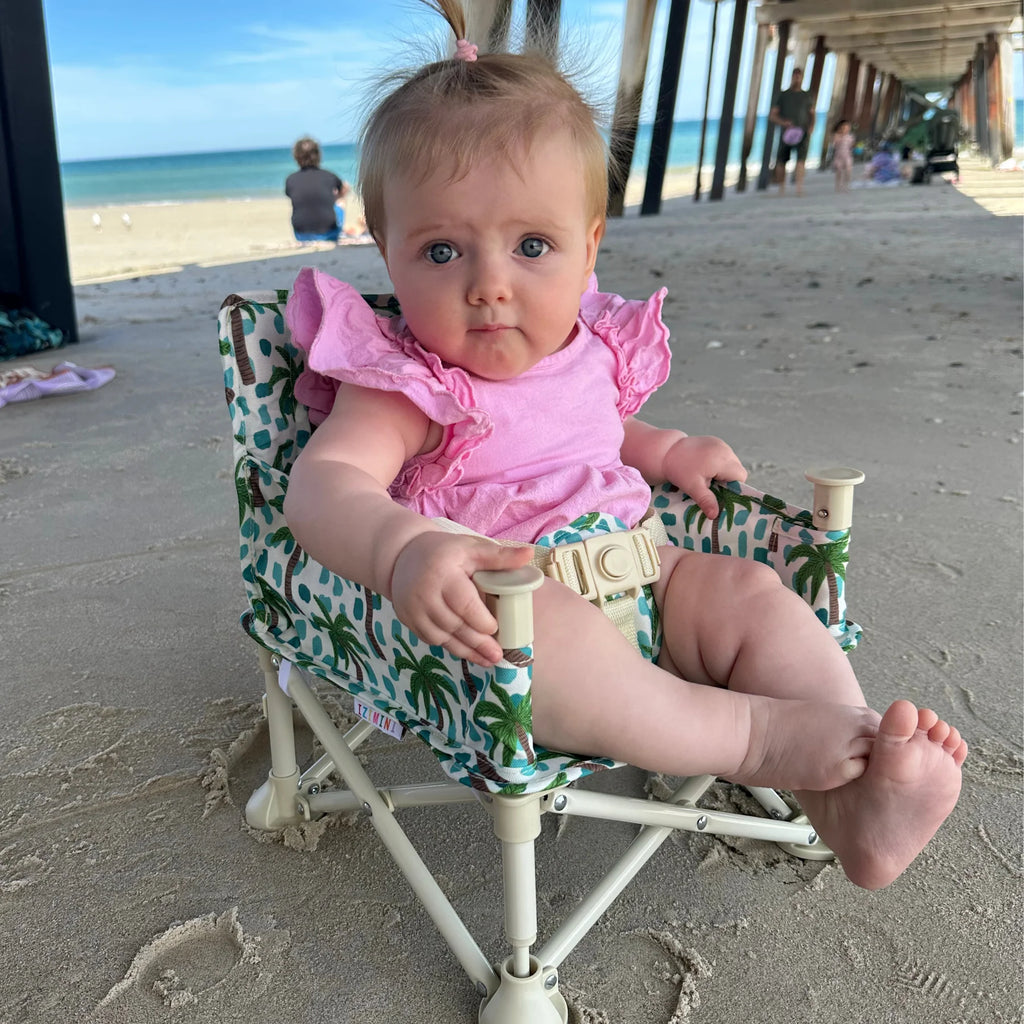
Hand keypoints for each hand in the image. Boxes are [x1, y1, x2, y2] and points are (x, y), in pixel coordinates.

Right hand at [390, 532, 533, 665]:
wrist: (403, 557)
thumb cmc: (444, 552)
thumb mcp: (471, 549)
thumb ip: (499, 556)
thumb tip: (528, 555)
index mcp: (442, 574)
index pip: (463, 603)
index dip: (481, 620)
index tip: (497, 629)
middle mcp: (424, 594)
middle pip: (454, 625)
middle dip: (478, 643)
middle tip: (498, 655)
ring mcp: (413, 610)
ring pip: (442, 637)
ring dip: (466, 651)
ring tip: (488, 660)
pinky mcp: (409, 621)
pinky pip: (432, 639)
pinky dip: (452, 648)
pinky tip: (469, 654)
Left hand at [663, 435, 746, 519]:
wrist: (666, 450)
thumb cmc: (679, 469)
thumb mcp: (692, 486)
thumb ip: (706, 500)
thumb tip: (715, 516)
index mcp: (722, 460)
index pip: (740, 477)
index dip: (734, 487)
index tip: (721, 493)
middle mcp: (725, 449)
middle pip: (737, 470)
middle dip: (728, 480)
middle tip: (712, 487)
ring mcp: (720, 444)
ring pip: (732, 463)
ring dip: (723, 472)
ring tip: (707, 477)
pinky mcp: (715, 441)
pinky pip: (724, 456)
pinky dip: (719, 464)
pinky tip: (705, 468)